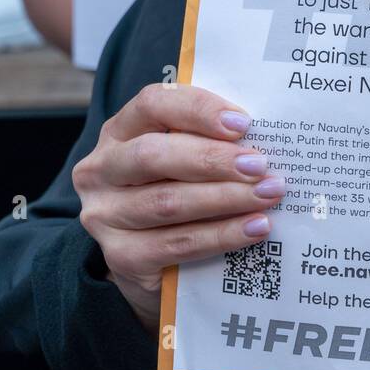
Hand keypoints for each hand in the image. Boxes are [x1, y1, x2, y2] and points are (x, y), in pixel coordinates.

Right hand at [72, 84, 284, 331]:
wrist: (150, 264)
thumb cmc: (175, 194)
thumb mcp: (183, 161)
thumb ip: (208, 141)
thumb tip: (265, 135)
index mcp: (119, 133)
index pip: (151, 105)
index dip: (197, 110)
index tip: (242, 124)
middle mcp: (101, 170)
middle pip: (154, 154)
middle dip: (213, 159)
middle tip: (260, 166)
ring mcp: (106, 215)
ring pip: (168, 202)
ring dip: (225, 197)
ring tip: (267, 195)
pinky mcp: (122, 256)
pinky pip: (178, 243)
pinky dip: (222, 235)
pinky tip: (255, 228)